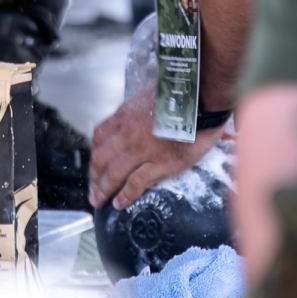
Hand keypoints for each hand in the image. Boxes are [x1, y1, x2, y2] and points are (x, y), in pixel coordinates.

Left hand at [89, 82, 226, 209]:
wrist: (204, 100)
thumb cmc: (182, 93)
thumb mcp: (150, 94)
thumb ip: (139, 108)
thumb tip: (138, 115)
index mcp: (126, 114)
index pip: (99, 137)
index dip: (94, 153)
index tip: (95, 164)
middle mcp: (128, 132)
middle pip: (100, 158)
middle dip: (94, 177)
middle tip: (92, 189)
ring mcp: (143, 149)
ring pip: (113, 173)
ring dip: (102, 190)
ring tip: (98, 201)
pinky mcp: (160, 163)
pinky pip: (135, 183)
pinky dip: (124, 196)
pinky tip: (119, 204)